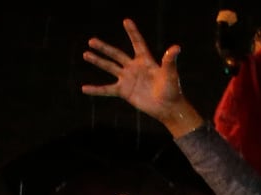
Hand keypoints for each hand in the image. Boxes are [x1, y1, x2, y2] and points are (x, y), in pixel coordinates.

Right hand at [82, 19, 201, 136]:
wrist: (167, 107)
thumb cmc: (172, 89)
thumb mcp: (170, 73)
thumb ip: (170, 60)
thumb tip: (176, 48)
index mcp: (145, 60)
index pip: (137, 43)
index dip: (132, 32)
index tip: (126, 21)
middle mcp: (134, 67)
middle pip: (116, 54)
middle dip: (104, 48)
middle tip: (91, 41)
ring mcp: (128, 79)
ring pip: (109, 67)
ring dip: (97, 61)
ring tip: (85, 54)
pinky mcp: (124, 91)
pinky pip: (107, 90)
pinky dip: (96, 90)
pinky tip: (84, 89)